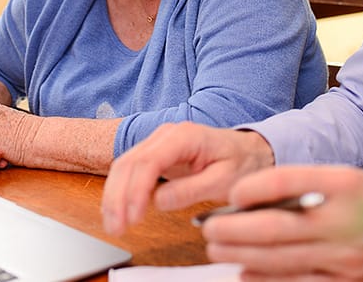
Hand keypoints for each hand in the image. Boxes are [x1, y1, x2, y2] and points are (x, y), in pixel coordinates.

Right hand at [101, 122, 274, 234]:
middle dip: (118, 197)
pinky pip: (130, 170)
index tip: (133, 217)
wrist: (249, 151)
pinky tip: (117, 212)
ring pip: (123, 166)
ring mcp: (158, 143)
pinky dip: (120, 192)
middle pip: (129, 163)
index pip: (148, 161)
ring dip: (114, 197)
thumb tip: (159, 201)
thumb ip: (193, 189)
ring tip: (114, 226)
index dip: (135, 191)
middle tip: (117, 228)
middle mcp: (165, 135)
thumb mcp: (224, 180)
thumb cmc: (241, 162)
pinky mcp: (155, 154)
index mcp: (184, 136)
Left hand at [202, 165, 362, 281]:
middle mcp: (342, 221)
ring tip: (216, 248)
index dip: (253, 187)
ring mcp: (341, 258)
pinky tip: (244, 272)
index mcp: (344, 185)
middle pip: (275, 227)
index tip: (233, 194)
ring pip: (279, 259)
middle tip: (209, 228)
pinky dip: (265, 279)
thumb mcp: (348, 179)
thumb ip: (305, 182)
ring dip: (241, 254)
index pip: (287, 182)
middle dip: (234, 229)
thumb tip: (255, 195)